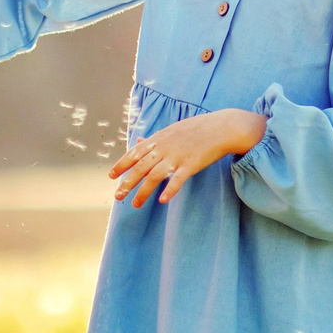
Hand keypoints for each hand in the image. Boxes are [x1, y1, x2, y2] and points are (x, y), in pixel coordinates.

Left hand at [108, 109, 265, 207]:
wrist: (221, 127)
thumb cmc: (195, 129)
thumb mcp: (171, 130)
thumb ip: (153, 138)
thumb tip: (138, 140)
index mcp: (158, 139)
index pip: (134, 153)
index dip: (121, 164)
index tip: (110, 176)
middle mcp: (164, 148)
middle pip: (140, 167)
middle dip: (127, 182)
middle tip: (117, 196)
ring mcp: (177, 156)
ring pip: (155, 176)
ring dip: (143, 192)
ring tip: (135, 204)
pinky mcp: (191, 165)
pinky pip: (178, 179)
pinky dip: (169, 189)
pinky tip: (162, 200)